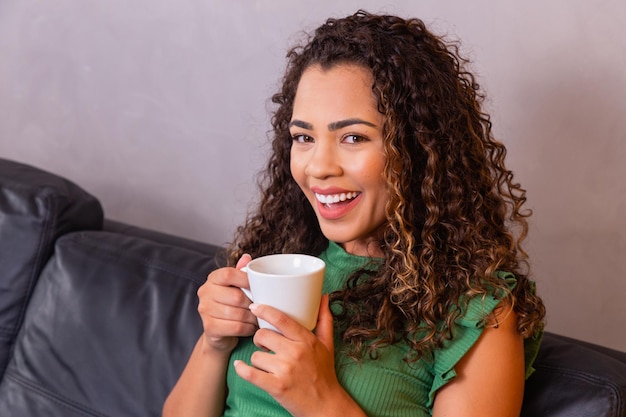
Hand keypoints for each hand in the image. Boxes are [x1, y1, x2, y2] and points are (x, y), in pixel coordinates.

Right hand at [197, 254, 257, 352]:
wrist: (219, 332)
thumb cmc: (231, 305)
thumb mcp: (236, 287)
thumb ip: (241, 273)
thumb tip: (247, 257)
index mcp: (213, 278)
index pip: (228, 274)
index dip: (246, 280)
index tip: (258, 287)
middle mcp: (205, 292)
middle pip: (236, 297)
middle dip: (253, 304)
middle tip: (262, 307)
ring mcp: (204, 310)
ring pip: (238, 314)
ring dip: (252, 318)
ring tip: (258, 318)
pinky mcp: (209, 328)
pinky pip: (236, 327)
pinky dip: (248, 328)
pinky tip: (251, 327)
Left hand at [234, 295, 364, 416]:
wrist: (325, 405)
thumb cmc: (324, 373)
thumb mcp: (327, 344)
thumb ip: (324, 319)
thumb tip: (324, 296)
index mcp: (306, 340)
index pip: (281, 319)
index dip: (264, 310)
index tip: (254, 306)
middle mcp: (295, 353)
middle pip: (263, 335)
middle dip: (260, 339)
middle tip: (264, 345)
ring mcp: (285, 370)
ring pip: (255, 355)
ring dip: (257, 359)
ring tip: (265, 364)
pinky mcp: (276, 386)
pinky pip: (250, 374)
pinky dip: (242, 370)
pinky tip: (240, 367)